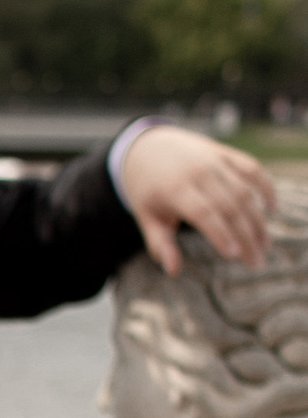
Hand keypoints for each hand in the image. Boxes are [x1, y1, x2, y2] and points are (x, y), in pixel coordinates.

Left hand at [117, 125, 276, 275]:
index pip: (203, 213)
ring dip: (258, 219)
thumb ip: (159, 242)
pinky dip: (265, 186)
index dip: (220, 233)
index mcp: (175, 188)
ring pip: (244, 191)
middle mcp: (198, 172)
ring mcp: (214, 160)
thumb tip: (172, 271)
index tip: (234, 255)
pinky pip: (252, 168)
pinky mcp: (226, 153)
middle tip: (256, 262)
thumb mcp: (145, 215)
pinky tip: (273, 207)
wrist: (148, 146)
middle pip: (229, 206)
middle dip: (245, 236)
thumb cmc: (147, 189)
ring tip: (265, 246)